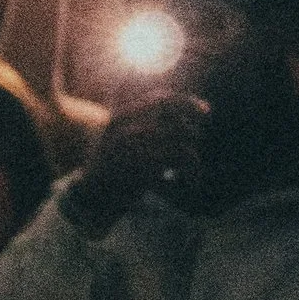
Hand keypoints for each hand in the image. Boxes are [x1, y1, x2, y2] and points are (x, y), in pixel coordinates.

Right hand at [65, 92, 209, 233]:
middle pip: (174, 120)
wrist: (92, 199)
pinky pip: (178, 164)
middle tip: (196, 145)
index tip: (207, 111)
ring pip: (180, 143)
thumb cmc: (113, 171)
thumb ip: (144, 126)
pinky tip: (191, 183)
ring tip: (193, 172)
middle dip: (191, 132)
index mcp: (121, 117)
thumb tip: (184, 118)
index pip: (161, 100)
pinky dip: (191, 173)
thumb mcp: (121, 140)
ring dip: (193, 159)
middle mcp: (125, 128)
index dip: (187, 103)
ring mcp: (131, 148)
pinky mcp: (140, 169)